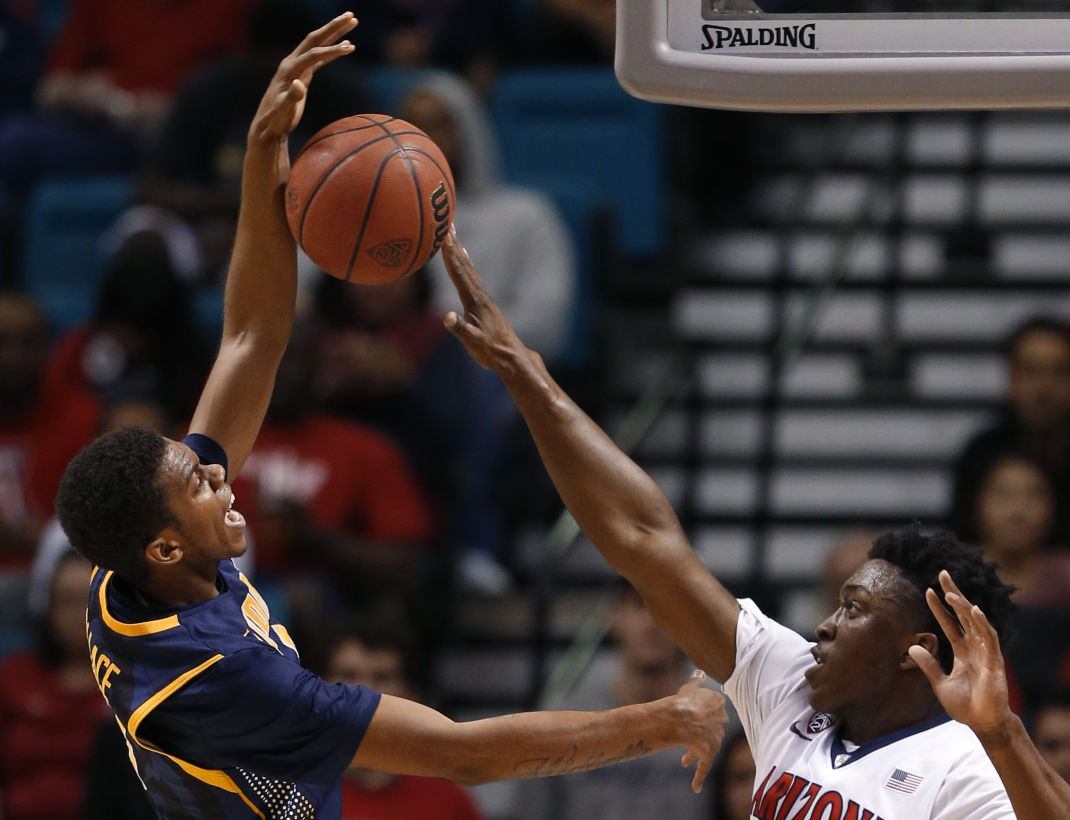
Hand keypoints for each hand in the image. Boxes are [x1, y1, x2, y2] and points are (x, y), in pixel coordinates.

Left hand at [250, 12, 357, 141]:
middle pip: (315, 39)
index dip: (331, 51)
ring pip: (318, 45)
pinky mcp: (302, 74)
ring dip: (335, 34)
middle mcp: (292, 63)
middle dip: (333, 27)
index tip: (350, 48)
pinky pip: (319, 57)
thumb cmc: (276, 120)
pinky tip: (344, 46)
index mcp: (289, 69)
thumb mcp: (283, 110)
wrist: (268, 126)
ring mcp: (297, 67)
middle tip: (351, 16)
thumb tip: (299, 84)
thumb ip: (292, 97)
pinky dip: (332, 51)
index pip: (313, 54)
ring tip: (352, 23)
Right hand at [441, 228, 530, 371]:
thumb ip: (459, 329)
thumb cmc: (490, 350)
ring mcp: (482, 297)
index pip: (459, 272)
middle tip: (446, 223)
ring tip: (452, 234)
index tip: (442, 235)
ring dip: (459, 250)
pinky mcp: (483, 302)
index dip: (449, 253)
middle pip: (464, 264)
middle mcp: (479, 294)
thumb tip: (446, 317)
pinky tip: (465, 256)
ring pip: (468, 268)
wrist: (511, 356)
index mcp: (474, 300)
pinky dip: (465, 262)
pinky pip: (471, 275)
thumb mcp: (472, 342)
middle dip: (454, 244)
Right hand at [669, 670, 727, 792]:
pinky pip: (703, 768)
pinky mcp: (708, 754)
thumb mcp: (691, 686)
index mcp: (718, 705)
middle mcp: (720, 723)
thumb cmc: (684, 700)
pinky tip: (696, 788)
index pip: (715, 709)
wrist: (680, 717)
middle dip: (702, 734)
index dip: (705, 713)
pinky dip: (699, 778)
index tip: (697, 716)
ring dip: (694, 754)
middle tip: (692, 738)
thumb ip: (697, 680)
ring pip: (706, 748)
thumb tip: (701, 672)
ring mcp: (715, 739)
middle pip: (712, 729)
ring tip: (684, 761)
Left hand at [907, 570, 1014, 740]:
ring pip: (975, 623)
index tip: (927, 590)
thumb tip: (911, 646)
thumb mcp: (940, 684)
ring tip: (950, 592)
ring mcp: (985, 653)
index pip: (949, 623)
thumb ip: (928, 665)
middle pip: (963, 615)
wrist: (984, 724)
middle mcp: (974, 647)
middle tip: (942, 573)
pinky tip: (974, 610)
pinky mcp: (994, 662)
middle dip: (953, 594)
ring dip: (963, 606)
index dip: (939, 607)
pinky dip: (981, 624)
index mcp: (962, 650)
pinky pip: (989, 639)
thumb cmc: (966, 706)